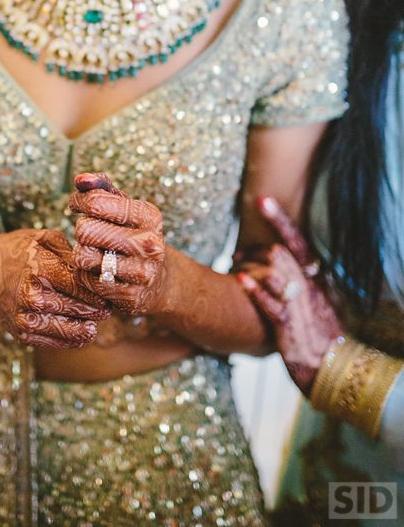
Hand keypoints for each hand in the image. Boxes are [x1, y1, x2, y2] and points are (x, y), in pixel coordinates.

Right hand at [0, 226, 109, 348]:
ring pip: (73, 329)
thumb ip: (71, 252)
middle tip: (110, 304)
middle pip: (82, 308)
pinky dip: (73, 339)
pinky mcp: (22, 334)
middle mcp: (34, 296)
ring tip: (97, 319)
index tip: (112, 288)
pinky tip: (83, 331)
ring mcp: (27, 318)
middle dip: (99, 307)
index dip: (102, 289)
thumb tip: (98, 265)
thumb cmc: (14, 251)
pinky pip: (57, 342)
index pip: (84, 285)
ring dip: (89, 326)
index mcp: (41, 268)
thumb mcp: (42, 239)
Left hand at [69, 173, 165, 315]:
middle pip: (85, 230)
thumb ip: (102, 187)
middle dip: (81, 230)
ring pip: (83, 257)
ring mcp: (141, 272)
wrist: (159, 281)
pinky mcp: (130, 296)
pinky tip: (97, 272)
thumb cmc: (134, 235)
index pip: (96, 202)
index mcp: (148, 215)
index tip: (77, 205)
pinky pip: (86, 281)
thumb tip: (80, 180)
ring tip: (93, 252)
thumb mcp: (125, 207)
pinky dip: (85, 275)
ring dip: (81, 254)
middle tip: (88, 233)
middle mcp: (149, 243)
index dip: (78, 201)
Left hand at [235, 197, 341, 394]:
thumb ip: (300, 277)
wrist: (332, 366)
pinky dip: (254, 291)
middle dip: (254, 250)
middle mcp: (308, 287)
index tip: (262, 200)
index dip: (279, 220)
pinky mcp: (287, 327)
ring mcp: (298, 306)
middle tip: (236, 255)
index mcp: (315, 278)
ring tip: (235, 269)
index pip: (297, 241)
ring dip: (250, 267)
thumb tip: (279, 255)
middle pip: (279, 253)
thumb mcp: (316, 298)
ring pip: (274, 273)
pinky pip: (270, 304)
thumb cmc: (320, 332)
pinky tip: (240, 281)